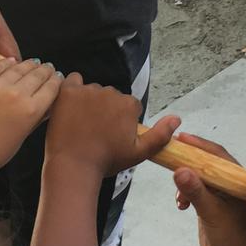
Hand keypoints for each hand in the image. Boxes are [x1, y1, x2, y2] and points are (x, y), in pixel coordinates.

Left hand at [0, 57, 60, 177]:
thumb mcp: (22, 137)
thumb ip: (37, 117)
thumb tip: (49, 104)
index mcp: (31, 110)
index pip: (51, 88)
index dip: (56, 80)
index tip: (58, 77)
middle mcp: (16, 94)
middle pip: (38, 75)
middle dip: (46, 70)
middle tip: (48, 67)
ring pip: (19, 67)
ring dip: (29, 64)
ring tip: (34, 63)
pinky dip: (8, 63)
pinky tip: (12, 61)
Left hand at [44, 74, 178, 178]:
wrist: (74, 165)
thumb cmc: (107, 161)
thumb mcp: (139, 152)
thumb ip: (160, 135)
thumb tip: (176, 118)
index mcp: (129, 105)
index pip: (129, 106)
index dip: (122, 120)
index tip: (112, 133)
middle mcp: (111, 92)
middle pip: (111, 96)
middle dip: (105, 109)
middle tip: (96, 130)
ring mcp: (88, 90)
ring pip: (92, 90)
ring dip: (89, 101)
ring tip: (81, 123)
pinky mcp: (68, 91)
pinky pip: (73, 80)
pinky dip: (73, 89)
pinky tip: (71, 105)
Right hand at [172, 134, 245, 245]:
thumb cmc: (232, 239)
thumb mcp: (211, 213)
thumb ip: (196, 192)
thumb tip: (179, 170)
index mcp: (237, 182)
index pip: (218, 156)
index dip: (200, 145)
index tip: (181, 138)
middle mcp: (229, 185)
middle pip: (207, 164)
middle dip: (189, 160)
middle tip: (171, 153)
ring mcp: (220, 196)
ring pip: (199, 178)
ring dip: (186, 181)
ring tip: (178, 192)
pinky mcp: (210, 206)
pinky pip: (195, 191)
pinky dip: (186, 194)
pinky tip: (181, 204)